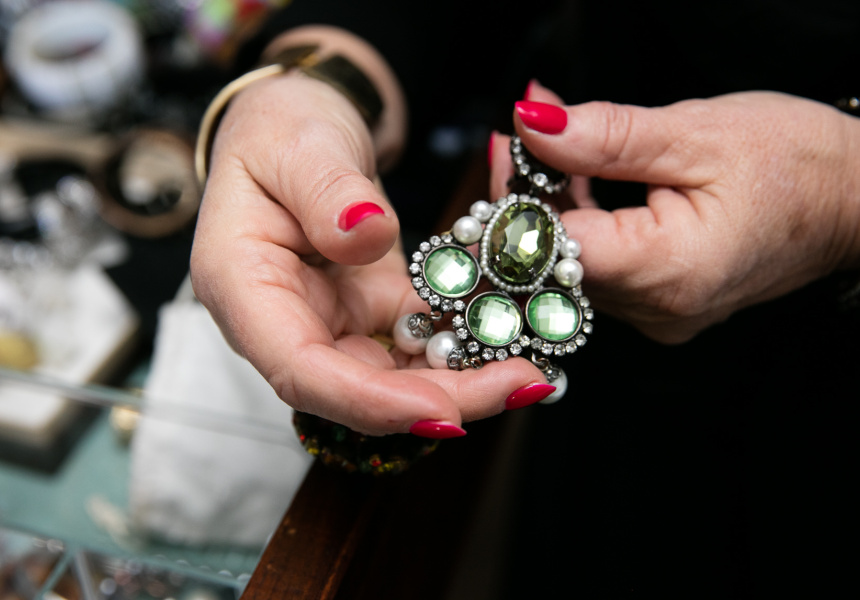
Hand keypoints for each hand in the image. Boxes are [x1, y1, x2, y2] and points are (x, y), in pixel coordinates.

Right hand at [190, 32, 546, 435]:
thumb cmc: (281, 129)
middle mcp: (286, 321)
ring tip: (529, 372)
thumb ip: (327, 189)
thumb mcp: (299, 142)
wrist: (298, 129)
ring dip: (460, 383)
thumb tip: (368, 232)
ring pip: (393, 378)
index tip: (441, 411)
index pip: (299, 369)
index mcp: (245, 288)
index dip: (369, 401)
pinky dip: (461, 348)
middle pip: (356, 388)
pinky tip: (511, 342)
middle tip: (519, 384)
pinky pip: (415, 345)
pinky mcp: (370, 312)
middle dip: (438, 400)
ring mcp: (330, 322)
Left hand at [491, 84, 859, 342]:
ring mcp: (659, 314)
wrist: (854, 201)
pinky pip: (600, 267)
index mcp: (667, 271)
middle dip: (527, 198)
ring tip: (546, 148)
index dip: (518, 200)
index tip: (507, 149)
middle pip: (555, 260)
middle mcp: (657, 309)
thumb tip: (532, 125)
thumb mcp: (697, 133)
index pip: (554, 247)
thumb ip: (606, 136)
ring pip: (573, 264)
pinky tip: (574, 180)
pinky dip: (582, 223)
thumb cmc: (798, 165)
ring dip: (552, 207)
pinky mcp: (662, 305)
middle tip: (519, 137)